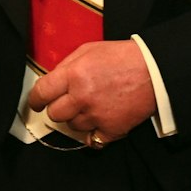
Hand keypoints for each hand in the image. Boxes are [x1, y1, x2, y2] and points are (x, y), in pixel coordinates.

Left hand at [26, 39, 155, 144]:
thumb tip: (52, 80)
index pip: (41, 93)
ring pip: (73, 127)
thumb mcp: (89, 50)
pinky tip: (99, 122)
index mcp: (74, 74)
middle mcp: (82, 97)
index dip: (35, 100)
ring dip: (78, 118)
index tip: (36, 103)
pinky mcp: (112, 129)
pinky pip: (92, 141)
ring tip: (92, 105)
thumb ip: (67, 65)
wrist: (155, 71)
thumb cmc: (123, 57)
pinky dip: (94, 134)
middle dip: (59, 108)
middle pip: (55, 114)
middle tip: (70, 101)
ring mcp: (96, 115)